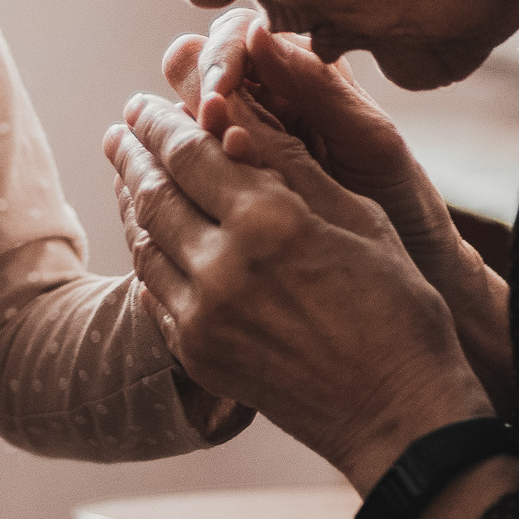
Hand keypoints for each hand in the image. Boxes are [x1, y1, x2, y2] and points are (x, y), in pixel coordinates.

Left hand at [106, 92, 492, 492]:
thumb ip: (290, 166)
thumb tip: (237, 113)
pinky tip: (146, 236)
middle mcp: (223, 266)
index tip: (144, 103)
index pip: (190, 151)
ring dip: (129, 201)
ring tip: (125, 173)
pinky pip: (151, 292)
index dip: (160, 122)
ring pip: (143, 242)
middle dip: (133, 153)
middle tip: (121, 129)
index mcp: (269, 221)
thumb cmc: (397, 308)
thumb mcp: (358, 220)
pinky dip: (143, 254)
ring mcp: (202, 317)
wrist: (397, 415)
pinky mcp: (197, 355)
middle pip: (154, 192)